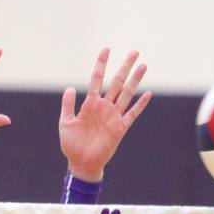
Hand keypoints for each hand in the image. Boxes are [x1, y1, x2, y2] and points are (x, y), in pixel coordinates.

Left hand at [59, 49, 151, 181]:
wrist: (81, 164)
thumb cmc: (71, 145)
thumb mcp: (65, 122)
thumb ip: (68, 105)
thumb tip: (71, 88)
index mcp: (90, 104)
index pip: (97, 79)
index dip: (102, 64)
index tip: (107, 49)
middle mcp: (104, 107)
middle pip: (116, 82)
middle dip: (125, 67)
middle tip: (135, 52)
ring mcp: (113, 117)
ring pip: (126, 94)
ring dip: (135, 80)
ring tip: (144, 66)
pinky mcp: (120, 129)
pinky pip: (132, 114)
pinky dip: (140, 104)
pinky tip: (148, 94)